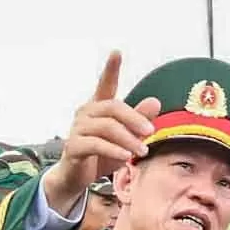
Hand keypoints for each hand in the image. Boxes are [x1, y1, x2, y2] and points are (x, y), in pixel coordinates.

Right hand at [44, 52, 156, 213]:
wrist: (76, 178)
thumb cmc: (101, 154)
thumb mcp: (126, 138)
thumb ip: (139, 120)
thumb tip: (156, 102)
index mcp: (98, 107)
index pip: (105, 84)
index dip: (111, 69)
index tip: (117, 52)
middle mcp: (86, 113)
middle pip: (113, 107)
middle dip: (134, 118)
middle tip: (151, 131)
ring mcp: (77, 129)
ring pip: (106, 127)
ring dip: (128, 139)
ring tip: (142, 151)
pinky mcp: (73, 146)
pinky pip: (96, 144)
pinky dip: (113, 150)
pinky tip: (126, 156)